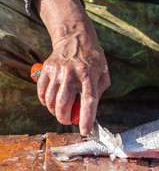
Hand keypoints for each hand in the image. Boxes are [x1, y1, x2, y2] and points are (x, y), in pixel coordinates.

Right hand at [34, 0, 109, 134]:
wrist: (76, 39)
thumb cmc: (93, 60)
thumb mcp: (103, 75)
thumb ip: (98, 93)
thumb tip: (88, 112)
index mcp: (89, 75)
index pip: (89, 101)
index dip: (86, 118)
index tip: (84, 131)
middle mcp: (72, 73)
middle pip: (64, 104)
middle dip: (65, 119)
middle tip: (69, 121)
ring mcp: (57, 71)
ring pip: (51, 101)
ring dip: (55, 112)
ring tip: (61, 112)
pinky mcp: (47, 69)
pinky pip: (42, 93)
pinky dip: (45, 102)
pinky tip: (51, 103)